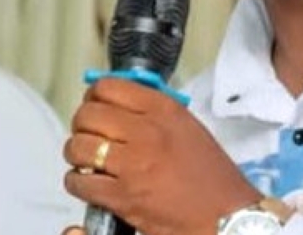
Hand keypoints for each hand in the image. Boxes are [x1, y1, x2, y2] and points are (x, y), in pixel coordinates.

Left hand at [63, 77, 261, 234]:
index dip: (93, 96)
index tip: (94, 105)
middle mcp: (145, 132)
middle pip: (87, 115)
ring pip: (78, 147)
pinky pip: (80, 182)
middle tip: (89, 134)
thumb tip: (117, 103)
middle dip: (82, 125)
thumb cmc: (211, 175)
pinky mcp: (123, 197)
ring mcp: (132, 165)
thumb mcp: (187, 126)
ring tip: (87, 160)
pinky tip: (90, 183)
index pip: (107, 87)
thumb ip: (152, 111)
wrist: (225, 215)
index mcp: (163, 110)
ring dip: (77, 154)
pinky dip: (78, 183)